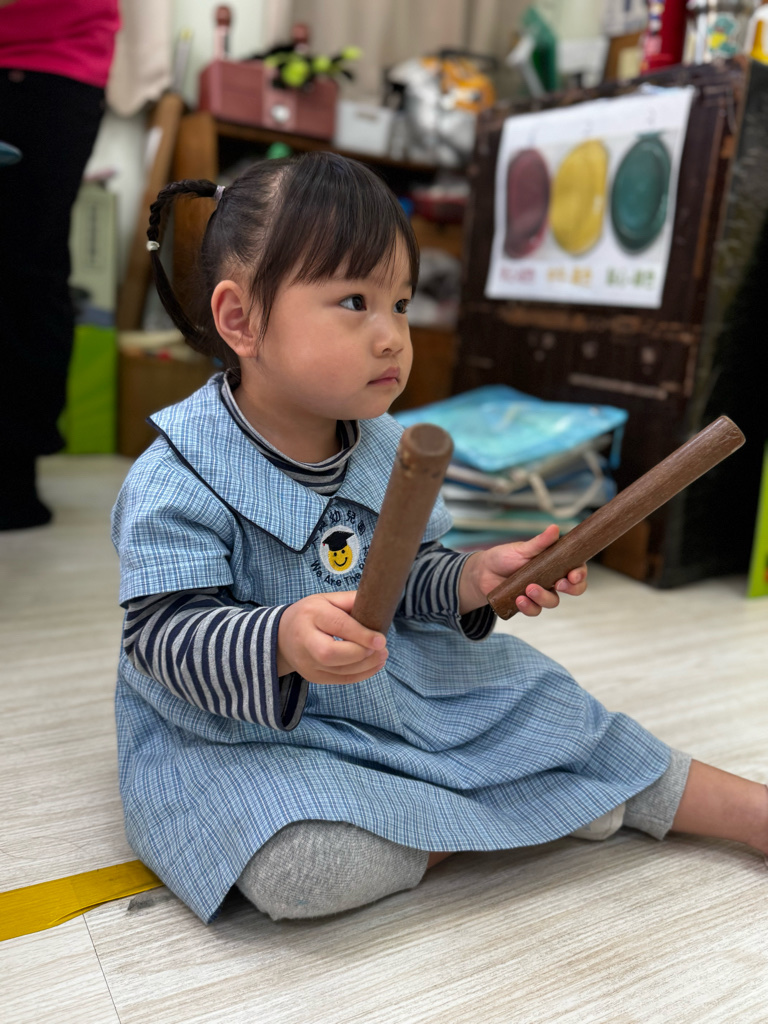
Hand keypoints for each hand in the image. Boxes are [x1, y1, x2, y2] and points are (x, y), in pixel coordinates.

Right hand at [277, 590, 387, 683]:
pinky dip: (361, 674)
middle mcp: (305, 640)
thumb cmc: (311, 614)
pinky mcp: (314, 677)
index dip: (360, 634)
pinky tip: (374, 664)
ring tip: (382, 655)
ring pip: (339, 671)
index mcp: (311, 614)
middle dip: (360, 653)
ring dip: (366, 666)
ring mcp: (307, 663)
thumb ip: (350, 601)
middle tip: (382, 648)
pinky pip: (341, 680)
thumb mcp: (327, 599)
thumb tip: (376, 605)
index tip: (381, 639)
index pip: (337, 625)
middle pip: (331, 654)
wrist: (282, 636)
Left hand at [459, 524, 587, 616]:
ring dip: (543, 597)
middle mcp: (552, 579)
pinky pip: (534, 610)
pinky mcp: (527, 604)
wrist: (483, 571)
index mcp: (555, 564)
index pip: (576, 570)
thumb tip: (554, 528)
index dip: (580, 574)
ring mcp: (540, 593)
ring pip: (552, 601)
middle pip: (573, 589)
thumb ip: (540, 542)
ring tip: (529, 588)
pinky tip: (519, 599)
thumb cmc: (505, 557)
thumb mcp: (522, 548)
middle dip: (571, 589)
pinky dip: (528, 607)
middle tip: (559, 584)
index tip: (573, 575)